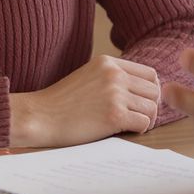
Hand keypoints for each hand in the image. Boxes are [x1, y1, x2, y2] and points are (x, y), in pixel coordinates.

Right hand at [10, 55, 159, 146]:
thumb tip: (139, 89)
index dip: (150, 91)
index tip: (142, 103)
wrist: (39, 116)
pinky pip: (144, 123)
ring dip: (146, 120)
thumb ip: (111, 77)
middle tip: (139, 117)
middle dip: (151, 106)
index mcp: (108, 63)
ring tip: (132, 126)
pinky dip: (140, 130)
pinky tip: (126, 131)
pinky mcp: (114, 115)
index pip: (149, 74)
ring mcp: (115, 94)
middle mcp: (114, 74)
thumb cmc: (61, 102)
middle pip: (154, 90)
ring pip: (151, 108)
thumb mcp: (88, 76)